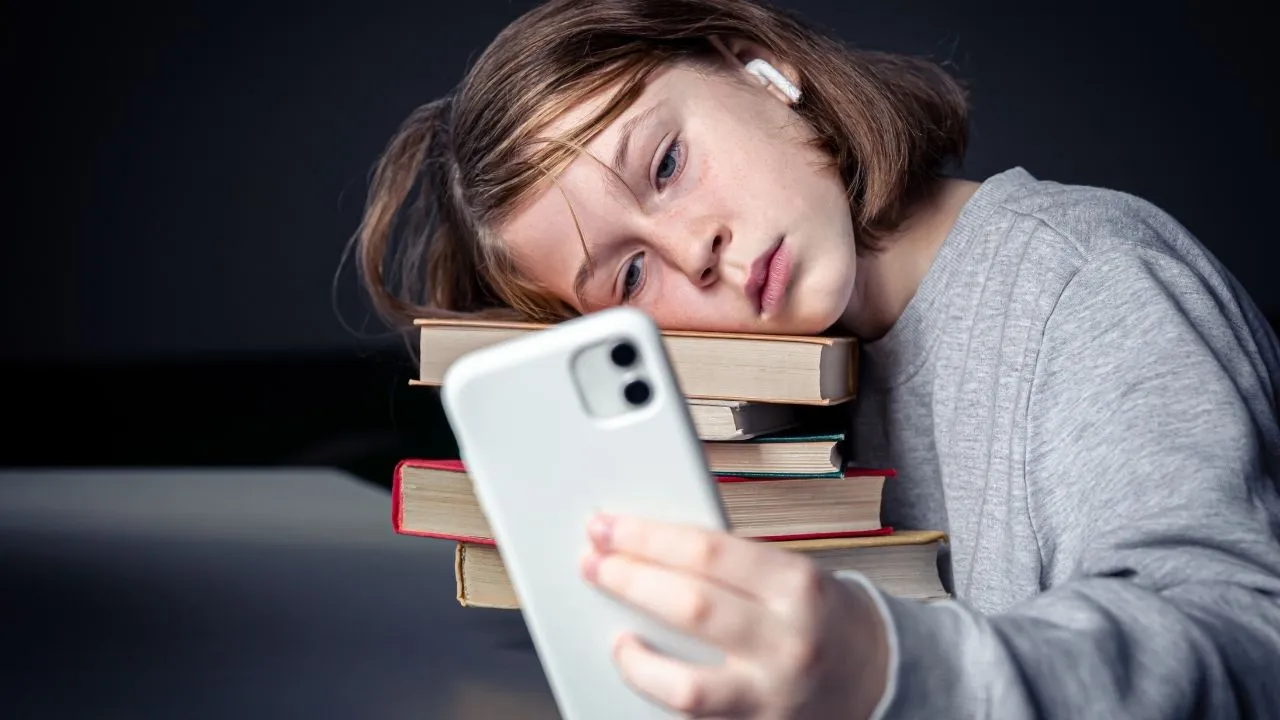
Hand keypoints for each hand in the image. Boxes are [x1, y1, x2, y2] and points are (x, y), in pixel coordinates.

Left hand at [581, 513, 890, 718]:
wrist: (880, 677)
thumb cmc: (826, 616)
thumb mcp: (791, 573)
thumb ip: (730, 563)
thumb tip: (648, 547)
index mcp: (796, 586)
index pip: (706, 551)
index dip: (646, 536)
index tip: (608, 526)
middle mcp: (787, 642)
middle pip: (690, 607)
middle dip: (629, 580)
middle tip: (594, 563)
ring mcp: (772, 695)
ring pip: (687, 685)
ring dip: (637, 659)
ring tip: (616, 637)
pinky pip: (695, 718)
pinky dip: (661, 694)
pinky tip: (643, 672)